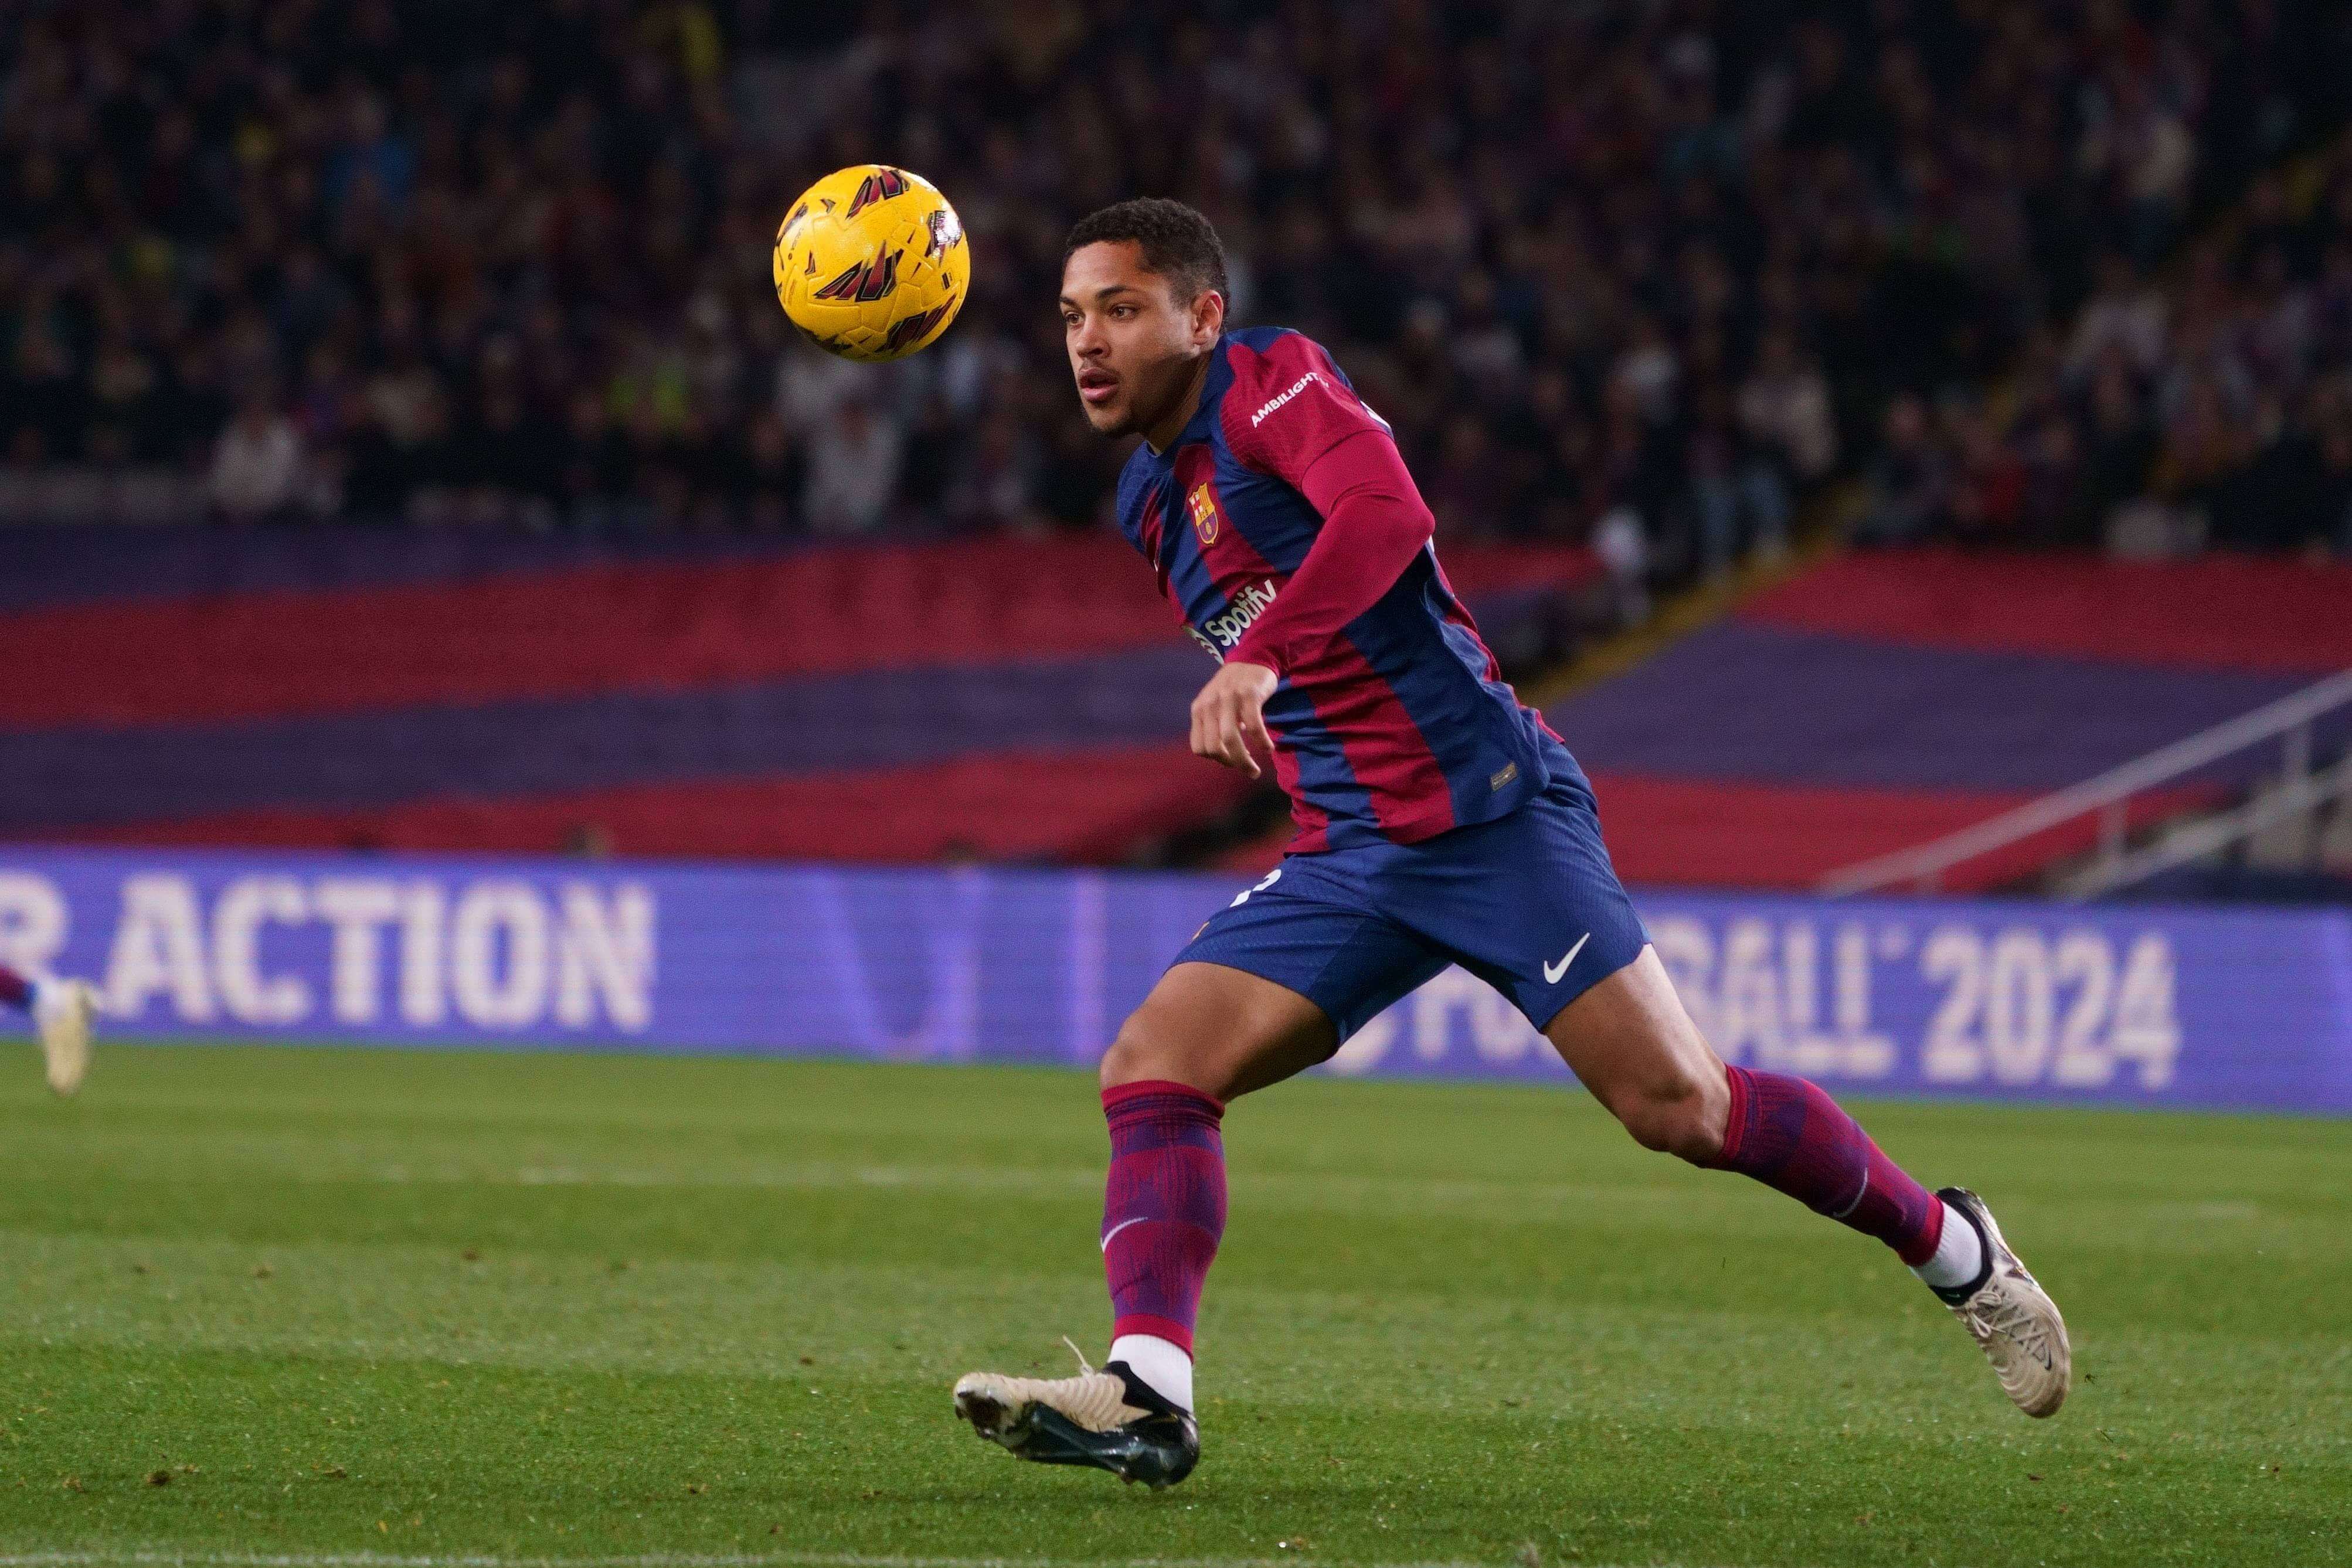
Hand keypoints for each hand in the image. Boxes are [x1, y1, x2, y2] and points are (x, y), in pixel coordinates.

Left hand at [1189, 660, 1277, 777]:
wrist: (1253, 657)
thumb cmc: (1234, 687)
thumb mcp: (1215, 705)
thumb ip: (1213, 726)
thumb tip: (1223, 756)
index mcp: (1199, 710)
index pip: (1199, 748)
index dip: (1215, 759)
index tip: (1231, 760)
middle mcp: (1210, 705)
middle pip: (1215, 748)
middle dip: (1232, 764)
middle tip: (1248, 770)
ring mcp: (1228, 699)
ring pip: (1231, 740)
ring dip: (1245, 761)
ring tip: (1256, 769)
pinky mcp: (1248, 695)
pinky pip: (1254, 727)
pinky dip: (1262, 742)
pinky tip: (1269, 747)